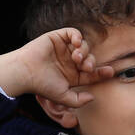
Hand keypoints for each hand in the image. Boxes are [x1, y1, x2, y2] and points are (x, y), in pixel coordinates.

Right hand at [0, 28, 114, 106]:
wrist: (25, 73)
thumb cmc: (42, 85)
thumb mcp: (63, 97)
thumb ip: (78, 101)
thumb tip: (93, 97)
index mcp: (74, 75)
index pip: (93, 73)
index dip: (102, 72)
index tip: (110, 72)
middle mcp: (70, 62)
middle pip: (90, 58)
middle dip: (91, 62)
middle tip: (85, 66)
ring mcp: (64, 49)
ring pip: (84, 46)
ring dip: (84, 51)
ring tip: (76, 58)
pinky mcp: (57, 38)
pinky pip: (73, 33)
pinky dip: (78, 36)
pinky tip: (76, 43)